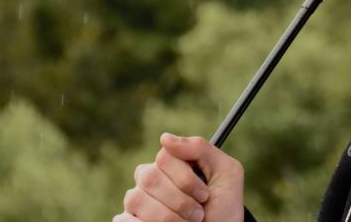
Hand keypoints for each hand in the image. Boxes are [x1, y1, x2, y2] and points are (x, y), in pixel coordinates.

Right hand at [115, 134, 244, 221]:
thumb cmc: (223, 207)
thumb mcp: (226, 174)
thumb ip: (201, 149)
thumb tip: (164, 138)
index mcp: (170, 165)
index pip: (164, 157)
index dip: (185, 178)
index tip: (204, 195)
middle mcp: (150, 181)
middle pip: (150, 177)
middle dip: (180, 200)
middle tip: (198, 214)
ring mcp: (137, 202)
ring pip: (136, 199)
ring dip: (167, 217)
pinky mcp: (129, 221)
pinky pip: (124, 219)